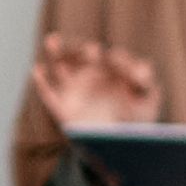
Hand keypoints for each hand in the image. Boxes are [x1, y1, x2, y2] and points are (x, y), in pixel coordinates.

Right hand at [28, 33, 160, 129]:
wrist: (117, 146)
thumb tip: (141, 72)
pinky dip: (41, 81)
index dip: (120, 61)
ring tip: (52, 40)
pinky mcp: (62, 107)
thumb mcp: (147, 104)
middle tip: (92, 50)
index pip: (118, 60)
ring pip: (62, 67)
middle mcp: (93, 75)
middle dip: (89, 52)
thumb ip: (146, 86)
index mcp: (116, 72)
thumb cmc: (135, 122)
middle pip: (87, 56)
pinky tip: (38, 69)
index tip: (124, 68)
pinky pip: (48, 92)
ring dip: (56, 53)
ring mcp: (75, 90)